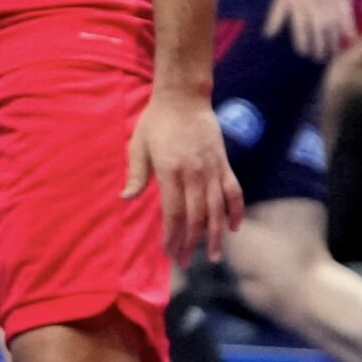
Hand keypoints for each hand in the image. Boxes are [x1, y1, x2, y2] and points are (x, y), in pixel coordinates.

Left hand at [124, 87, 242, 264]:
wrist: (184, 98)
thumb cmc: (155, 122)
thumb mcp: (138, 146)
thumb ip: (136, 175)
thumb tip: (126, 199)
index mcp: (170, 171)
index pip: (173, 213)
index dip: (172, 236)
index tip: (169, 253)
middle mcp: (194, 174)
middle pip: (195, 217)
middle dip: (190, 243)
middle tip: (185, 263)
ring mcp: (212, 170)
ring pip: (217, 210)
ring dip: (215, 236)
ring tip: (213, 257)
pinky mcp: (225, 164)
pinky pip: (234, 192)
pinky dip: (236, 211)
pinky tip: (234, 228)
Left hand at [264, 0, 357, 63]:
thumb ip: (275, 17)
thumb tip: (267, 35)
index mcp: (297, 3)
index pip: (299, 25)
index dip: (301, 39)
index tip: (302, 53)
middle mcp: (313, 2)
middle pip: (317, 26)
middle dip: (318, 43)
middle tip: (318, 58)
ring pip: (332, 22)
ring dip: (333, 39)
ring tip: (332, 53)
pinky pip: (346, 13)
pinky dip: (349, 25)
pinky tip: (350, 38)